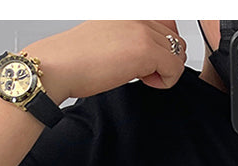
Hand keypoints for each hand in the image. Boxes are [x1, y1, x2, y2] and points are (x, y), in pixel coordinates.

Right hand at [25, 21, 187, 103]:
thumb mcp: (110, 36)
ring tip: (141, 76)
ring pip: (178, 53)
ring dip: (164, 70)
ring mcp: (142, 29)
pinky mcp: (145, 49)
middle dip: (164, 60)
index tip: (143, 60)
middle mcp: (138, 14)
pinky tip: (144, 82)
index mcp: (130, 11)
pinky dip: (165, 81)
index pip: (167, 22)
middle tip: (142, 71)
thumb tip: (153, 53)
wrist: (58, 67)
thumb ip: (133, 36)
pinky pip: (175, 68)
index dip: (161, 46)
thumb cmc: (77, 58)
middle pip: (176, 39)